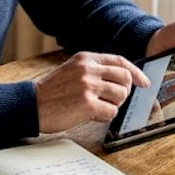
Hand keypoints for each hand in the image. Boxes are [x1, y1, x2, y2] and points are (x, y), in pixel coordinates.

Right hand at [33, 52, 149, 132]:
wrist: (30, 104)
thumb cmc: (50, 92)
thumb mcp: (71, 70)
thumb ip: (93, 71)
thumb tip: (120, 81)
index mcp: (85, 59)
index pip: (120, 61)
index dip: (135, 73)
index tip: (144, 82)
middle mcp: (88, 69)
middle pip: (125, 78)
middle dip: (123, 92)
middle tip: (112, 101)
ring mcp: (88, 85)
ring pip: (121, 95)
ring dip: (113, 105)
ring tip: (96, 108)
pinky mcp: (87, 104)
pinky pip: (111, 112)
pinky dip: (104, 116)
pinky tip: (89, 115)